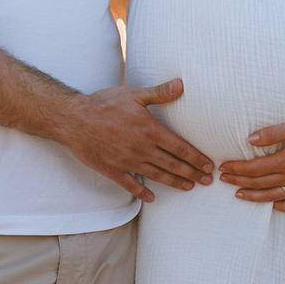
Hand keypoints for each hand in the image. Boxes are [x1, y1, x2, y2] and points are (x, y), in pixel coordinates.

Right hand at [59, 79, 214, 200]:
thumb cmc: (105, 104)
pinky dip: (142, 193)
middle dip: (193, 173)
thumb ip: (159, 93)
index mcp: (150, 131)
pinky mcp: (114, 170)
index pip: (180, 147)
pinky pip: (131, 185)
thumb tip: (181, 85)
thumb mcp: (134, 94)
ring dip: (175, 182)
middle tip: (207, 180)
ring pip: (157, 175)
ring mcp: (128, 162)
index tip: (209, 165)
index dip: (197, 158)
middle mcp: (142, 149)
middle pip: (173, 164)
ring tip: (189, 187)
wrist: (76, 120)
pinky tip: (151, 198)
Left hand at [219, 114, 284, 211]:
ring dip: (254, 196)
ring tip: (239, 195)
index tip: (223, 167)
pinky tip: (273, 206)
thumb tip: (249, 139)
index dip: (236, 168)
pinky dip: (283, 206)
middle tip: (223, 180)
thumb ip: (272, 133)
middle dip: (239, 181)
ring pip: (273, 196)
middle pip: (259, 182)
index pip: (254, 167)